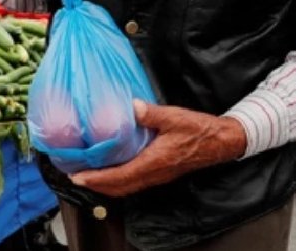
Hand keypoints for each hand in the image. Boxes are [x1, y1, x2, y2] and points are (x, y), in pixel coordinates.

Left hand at [70, 100, 247, 197]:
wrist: (221, 142)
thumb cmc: (199, 130)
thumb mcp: (174, 117)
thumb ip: (152, 113)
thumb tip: (133, 107)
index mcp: (154, 162)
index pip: (120, 177)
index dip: (98, 179)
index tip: (79, 176)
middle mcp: (154, 174)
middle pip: (119, 187)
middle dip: (96, 185)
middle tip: (74, 175)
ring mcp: (158, 176)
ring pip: (126, 187)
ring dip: (106, 184)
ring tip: (87, 175)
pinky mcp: (160, 173)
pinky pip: (134, 182)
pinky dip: (118, 180)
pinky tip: (110, 170)